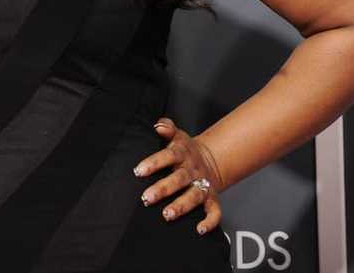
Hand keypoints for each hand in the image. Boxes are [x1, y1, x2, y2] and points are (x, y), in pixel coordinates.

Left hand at [134, 117, 223, 235]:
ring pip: (194, 196)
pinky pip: (215, 211)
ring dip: (181, 206)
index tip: (138, 171)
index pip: (167, 156)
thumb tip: (158, 125)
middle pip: (179, 179)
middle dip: (163, 189)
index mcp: (182, 153)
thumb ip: (167, 127)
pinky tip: (199, 229)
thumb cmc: (184, 149)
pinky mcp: (212, 198)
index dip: (154, 163)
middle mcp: (193, 170)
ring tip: (166, 215)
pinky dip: (210, 222)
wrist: (210, 159)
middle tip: (146, 198)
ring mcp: (204, 184)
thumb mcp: (177, 135)